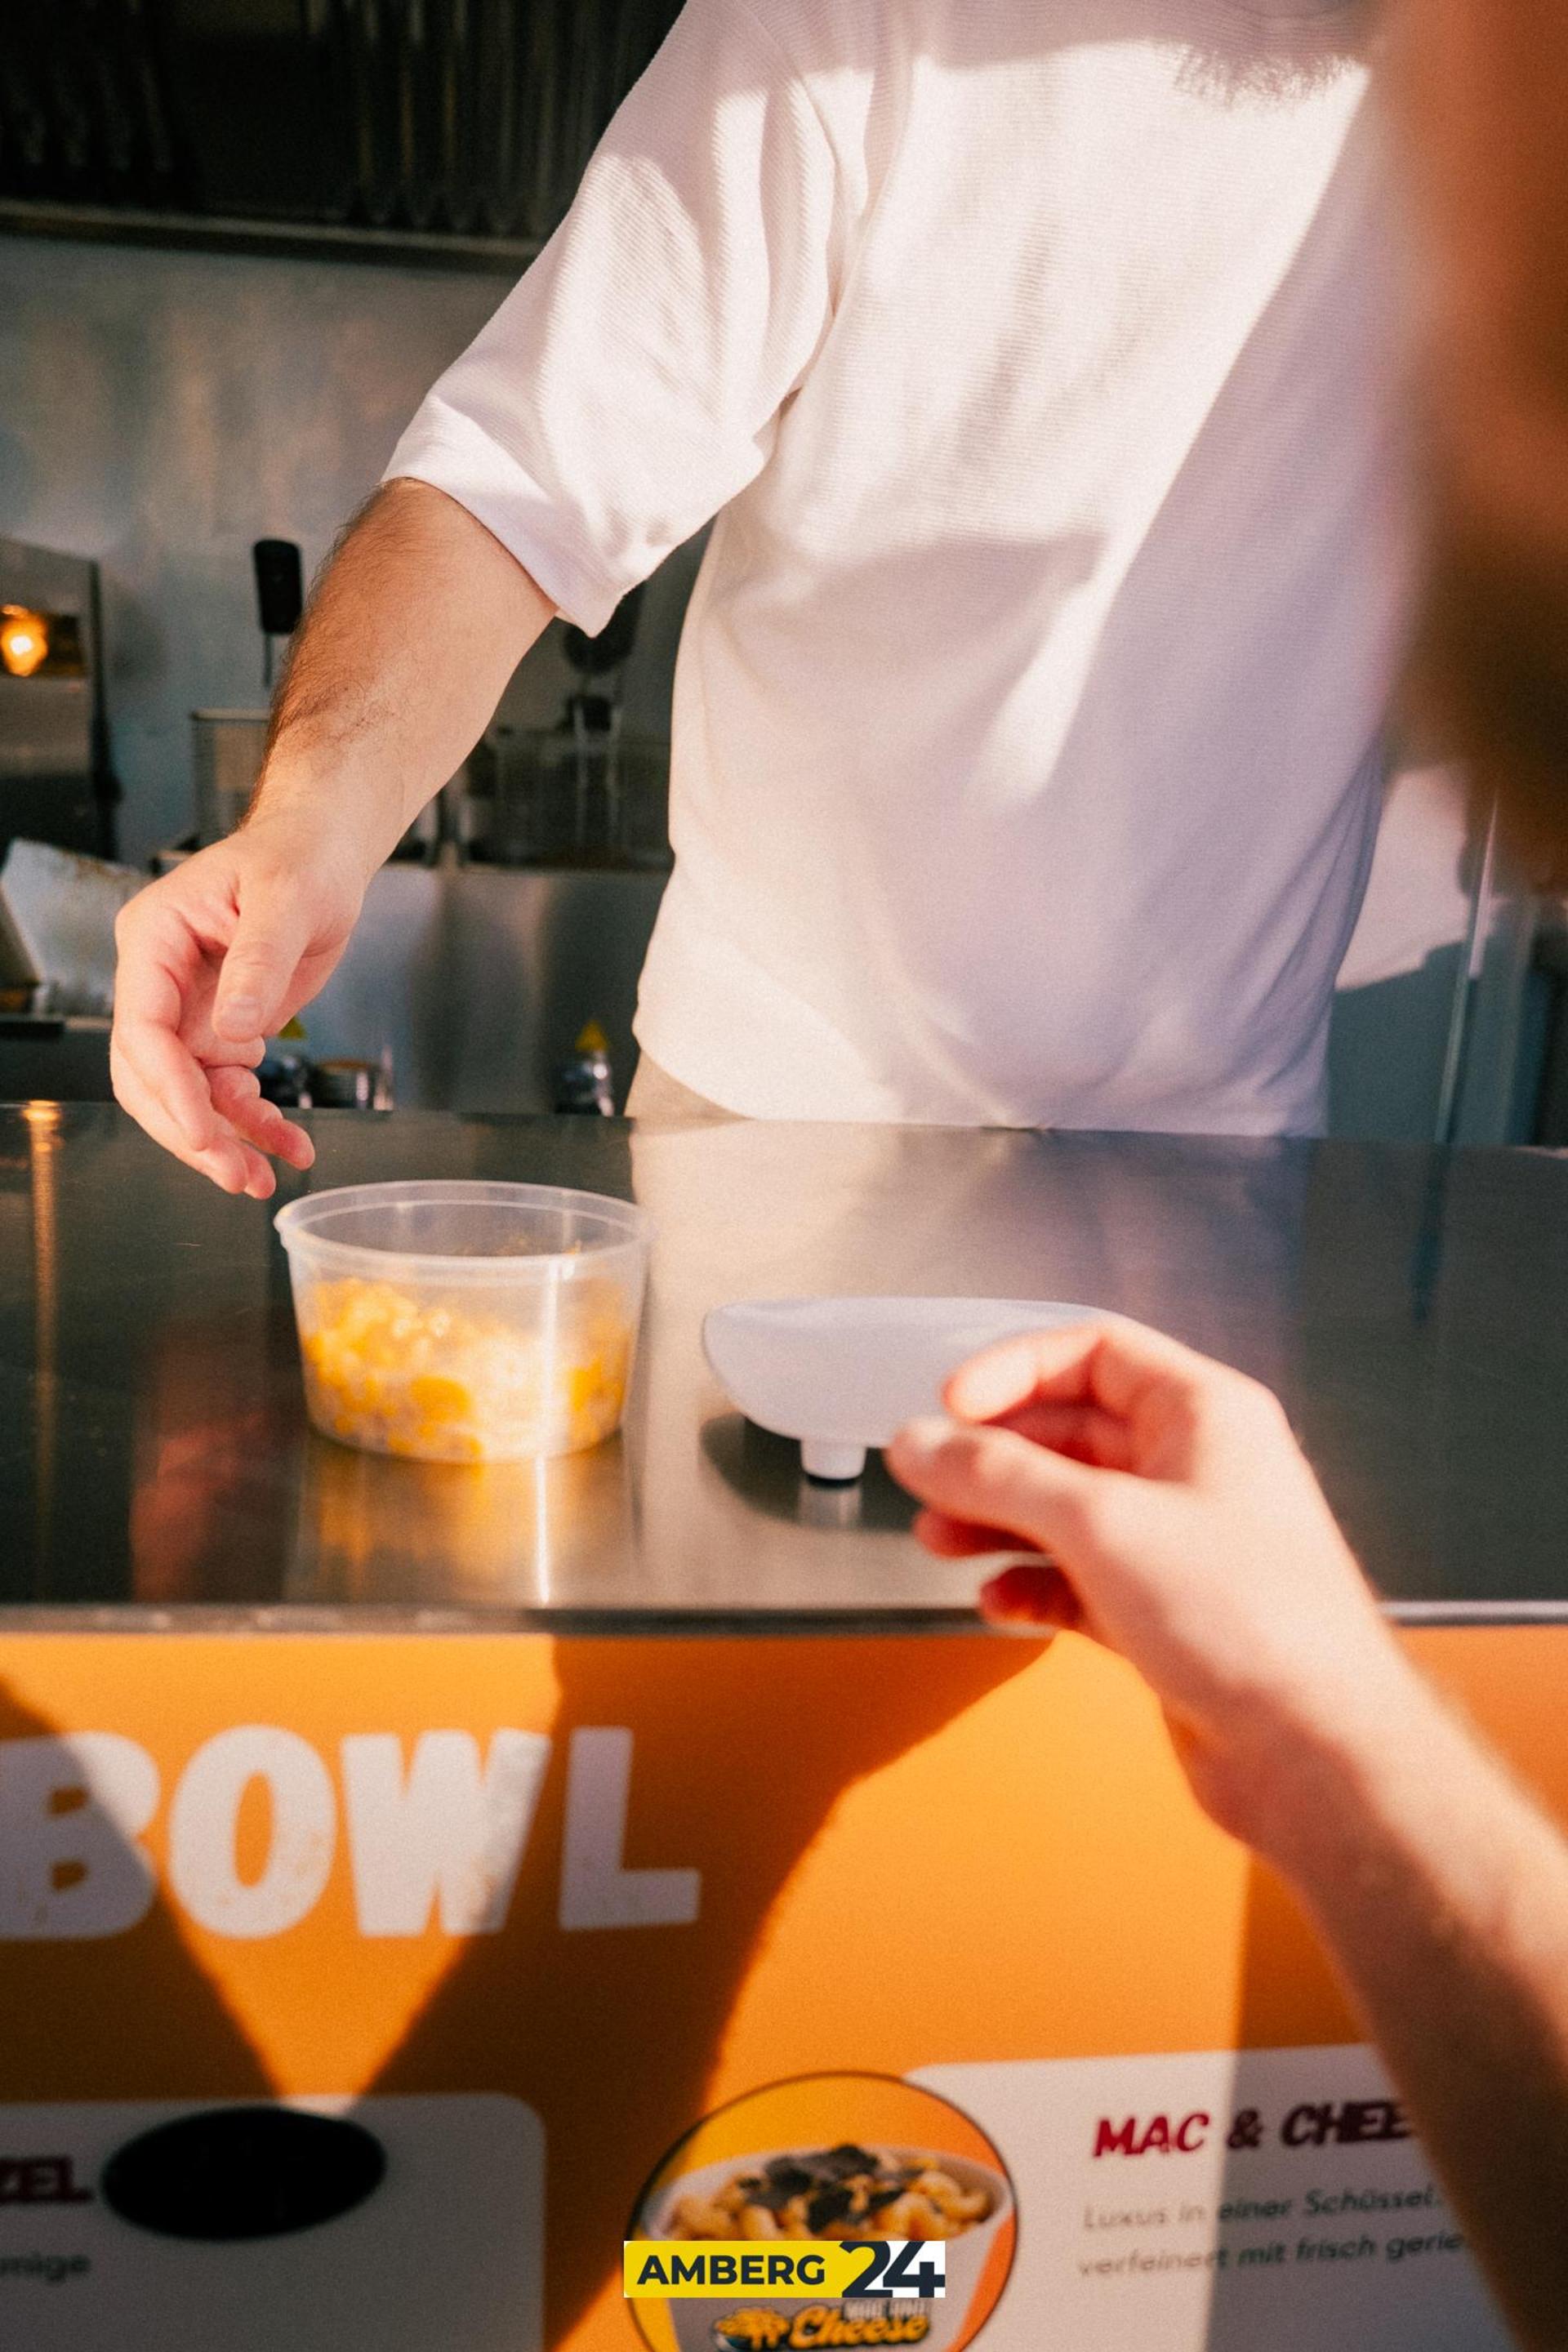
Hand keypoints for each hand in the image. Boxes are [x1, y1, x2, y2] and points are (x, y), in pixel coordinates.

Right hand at [111, 815, 367, 1196]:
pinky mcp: (224, 1031)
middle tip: (233, 1173)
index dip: (168, 1087)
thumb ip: (257, 962)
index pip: (142, 1029)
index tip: (202, 1131)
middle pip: (150, 1076)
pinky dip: (256, 1124)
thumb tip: (232, 1029)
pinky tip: (288, 1146)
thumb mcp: (287, 899)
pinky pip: (228, 1092)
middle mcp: (160, 981)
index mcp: (155, 940)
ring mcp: (190, 1011)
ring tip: (261, 1178)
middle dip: (189, 1130)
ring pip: (188, 1096)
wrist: (324, 855)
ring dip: (223, 1141)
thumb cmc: (300, 858)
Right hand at [885, 1317, 1409, 1841]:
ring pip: (1069, 1509)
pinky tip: (1000, 1600)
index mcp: (1205, 1415)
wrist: (1315, 1754)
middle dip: (992, 1458)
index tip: (953, 1404)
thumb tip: (926, 1440)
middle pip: (1070, 1434)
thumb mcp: (1103, 1524)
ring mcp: (1182, 1545)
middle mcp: (1197, 1470)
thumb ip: (999, 1476)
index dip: (1014, 1370)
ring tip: (943, 1540)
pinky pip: (1081, 1578)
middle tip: (931, 1479)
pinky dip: (1033, 1584)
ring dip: (999, 1522)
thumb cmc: (1256, 1624)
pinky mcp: (1168, 1614)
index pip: (1094, 1353)